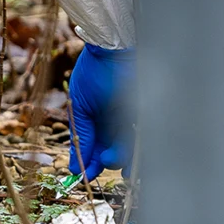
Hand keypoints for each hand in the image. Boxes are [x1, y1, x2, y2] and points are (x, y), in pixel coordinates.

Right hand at [68, 43, 135, 180]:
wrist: (114, 48)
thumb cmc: (94, 72)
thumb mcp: (79, 107)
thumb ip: (81, 136)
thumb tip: (74, 168)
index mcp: (100, 120)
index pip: (96, 149)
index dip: (91, 164)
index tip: (84, 175)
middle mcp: (118, 122)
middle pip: (116, 152)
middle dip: (109, 162)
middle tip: (101, 163)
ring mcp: (134, 119)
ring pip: (131, 149)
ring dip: (123, 160)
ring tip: (112, 158)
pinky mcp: (149, 115)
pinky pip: (144, 138)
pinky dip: (137, 149)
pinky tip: (130, 149)